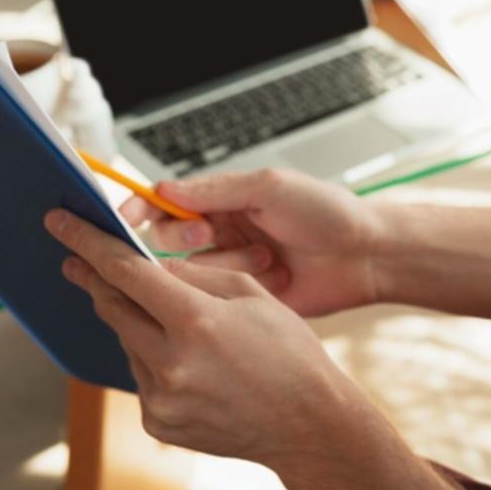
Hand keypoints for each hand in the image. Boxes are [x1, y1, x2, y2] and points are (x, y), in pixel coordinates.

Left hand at [45, 207, 369, 465]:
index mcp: (196, 322)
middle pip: (113, 307)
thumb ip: (194, 275)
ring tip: (178, 324)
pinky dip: (154, 359)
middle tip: (81, 261)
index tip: (60, 223)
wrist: (308, 425)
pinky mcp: (158, 423)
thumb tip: (149, 266)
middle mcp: (171, 363)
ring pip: (127, 341)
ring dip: (138, 322)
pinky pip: (141, 376)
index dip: (88, 243)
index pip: (125, 271)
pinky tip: (190, 363)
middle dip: (97, 280)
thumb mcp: (251, 294)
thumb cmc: (289, 353)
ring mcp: (161, 399)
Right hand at [119, 168, 383, 317]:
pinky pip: (216, 300)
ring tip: (268, 258)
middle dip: (184, 238)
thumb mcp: (272, 188)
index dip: (139, 211)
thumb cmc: (328, 212)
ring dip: (225, 264)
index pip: (165, 203)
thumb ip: (217, 190)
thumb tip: (163, 189)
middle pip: (169, 240)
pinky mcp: (244, 300)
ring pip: (192, 273)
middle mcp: (222, 232)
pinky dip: (235, 290)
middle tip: (209, 234)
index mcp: (224, 200)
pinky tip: (272, 279)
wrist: (368, 256)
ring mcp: (232, 267)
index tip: (122, 220)